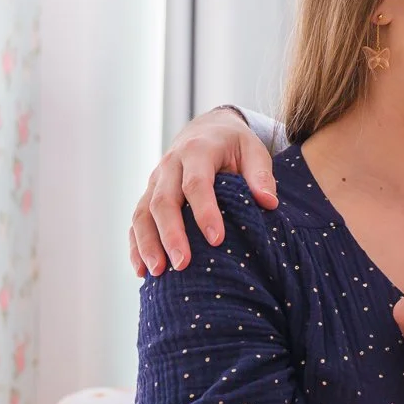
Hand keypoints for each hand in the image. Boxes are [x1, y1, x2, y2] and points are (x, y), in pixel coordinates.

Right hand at [129, 107, 276, 274]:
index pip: (196, 183)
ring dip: (148, 244)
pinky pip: (136, 221)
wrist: (206, 130)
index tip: (216, 240)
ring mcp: (155, 181)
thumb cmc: (233, 145)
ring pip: (143, 213)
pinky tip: (142, 272)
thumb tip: (268, 202)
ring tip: (158, 273)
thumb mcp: (253, 149)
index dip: (205, 212)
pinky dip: (136, 246)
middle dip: (171, 235)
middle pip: (164, 201)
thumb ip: (260, 173)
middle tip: (183, 264)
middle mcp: (170, 165)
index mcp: (197, 151)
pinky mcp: (148, 195)